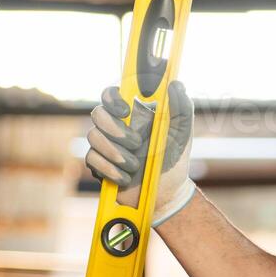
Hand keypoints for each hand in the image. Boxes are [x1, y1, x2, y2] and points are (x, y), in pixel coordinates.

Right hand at [85, 80, 194, 226]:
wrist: (166, 191)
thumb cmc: (174, 157)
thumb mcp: (183, 132)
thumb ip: (182, 107)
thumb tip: (175, 84)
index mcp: (133, 113)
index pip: (112, 94)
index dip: (113, 98)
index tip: (126, 111)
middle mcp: (116, 126)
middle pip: (97, 113)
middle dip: (115, 129)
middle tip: (137, 143)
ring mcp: (105, 145)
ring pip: (93, 137)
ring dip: (116, 153)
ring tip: (136, 165)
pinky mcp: (98, 164)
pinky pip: (92, 160)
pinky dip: (111, 169)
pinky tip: (126, 177)